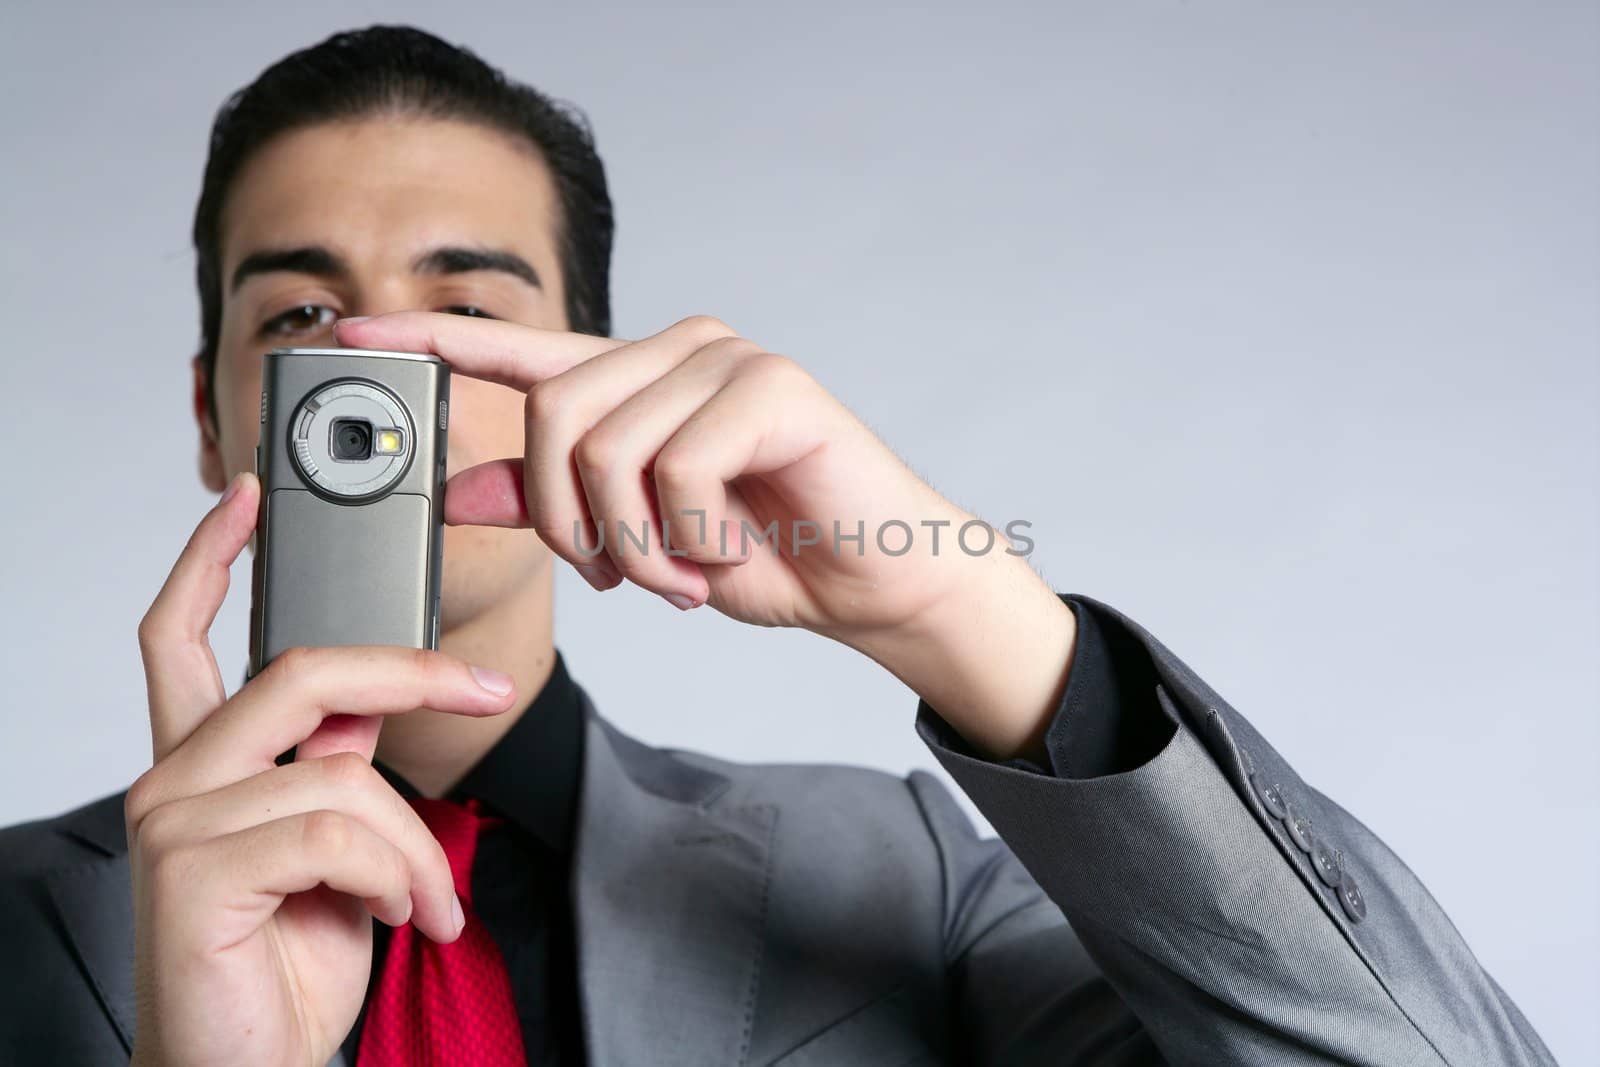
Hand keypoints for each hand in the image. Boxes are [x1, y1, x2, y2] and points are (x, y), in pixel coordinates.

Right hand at [126, 472, 518, 1066]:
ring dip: (416, 846)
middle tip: (490, 689)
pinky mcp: (193, 872)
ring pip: (346, 770)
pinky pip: (338, 827)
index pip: (181, 639)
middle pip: (300, 670)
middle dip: (411, 671)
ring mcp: (174, 823)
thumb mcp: (332, 851)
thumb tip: (374, 702)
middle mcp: (173, 782)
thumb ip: (333, 767)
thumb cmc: (287, 967)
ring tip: (424, 905)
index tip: (248, 495)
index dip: (210, 557)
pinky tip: (394, 918)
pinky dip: (395, 875)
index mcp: (201, 768)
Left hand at [335, 312, 1075, 760]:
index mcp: (637, 382)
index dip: (434, 341)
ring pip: (605, 447)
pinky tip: (724, 556)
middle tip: (625, 577)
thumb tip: (458, 487)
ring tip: (683, 576)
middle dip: (570, 524)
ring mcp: (724, 359)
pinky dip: (689, 539)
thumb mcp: (642, 542)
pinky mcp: (772, 385)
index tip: (352, 330)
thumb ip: (555, 506)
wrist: (876, 580)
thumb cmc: (768, 551)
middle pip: (550, 419)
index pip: (521, 351)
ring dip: (637, 545)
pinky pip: (676, 466)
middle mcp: (675, 351)